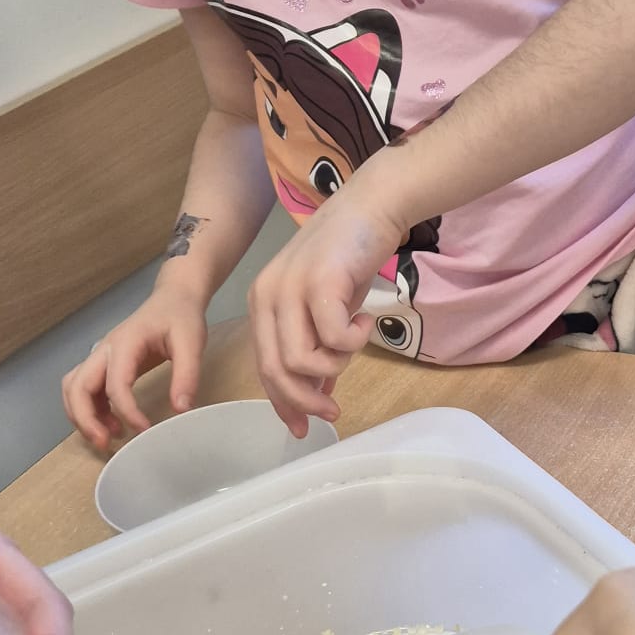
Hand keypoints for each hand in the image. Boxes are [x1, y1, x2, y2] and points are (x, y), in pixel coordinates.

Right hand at [62, 284, 208, 451]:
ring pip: (74, 388)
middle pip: (77, 386)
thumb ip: (187, 376)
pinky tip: (112, 425)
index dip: (126, 411)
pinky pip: (85, 389)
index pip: (115, 383)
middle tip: (104, 443)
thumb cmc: (181, 317)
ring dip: (82, 416)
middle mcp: (104, 350)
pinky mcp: (105, 364)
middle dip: (85, 418)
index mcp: (125, 343)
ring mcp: (101, 356)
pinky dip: (90, 410)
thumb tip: (180, 409)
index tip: (145, 429)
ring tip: (107, 437)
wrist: (173, 299)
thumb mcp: (191, 343)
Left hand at [248, 173, 404, 436]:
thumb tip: (319, 394)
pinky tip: (365, 324)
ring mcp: (290, 288)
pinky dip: (352, 342)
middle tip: (334, 413)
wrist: (373, 206)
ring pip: (300, 361)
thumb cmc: (350, 257)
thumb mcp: (326, 309)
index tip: (304, 427)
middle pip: (275, 371)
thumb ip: (316, 347)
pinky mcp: (318, 283)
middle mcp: (267, 296)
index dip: (283, 403)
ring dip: (334, 367)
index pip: (263, 367)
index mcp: (262, 304)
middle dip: (305, 400)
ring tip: (355, 345)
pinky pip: (332, 338)